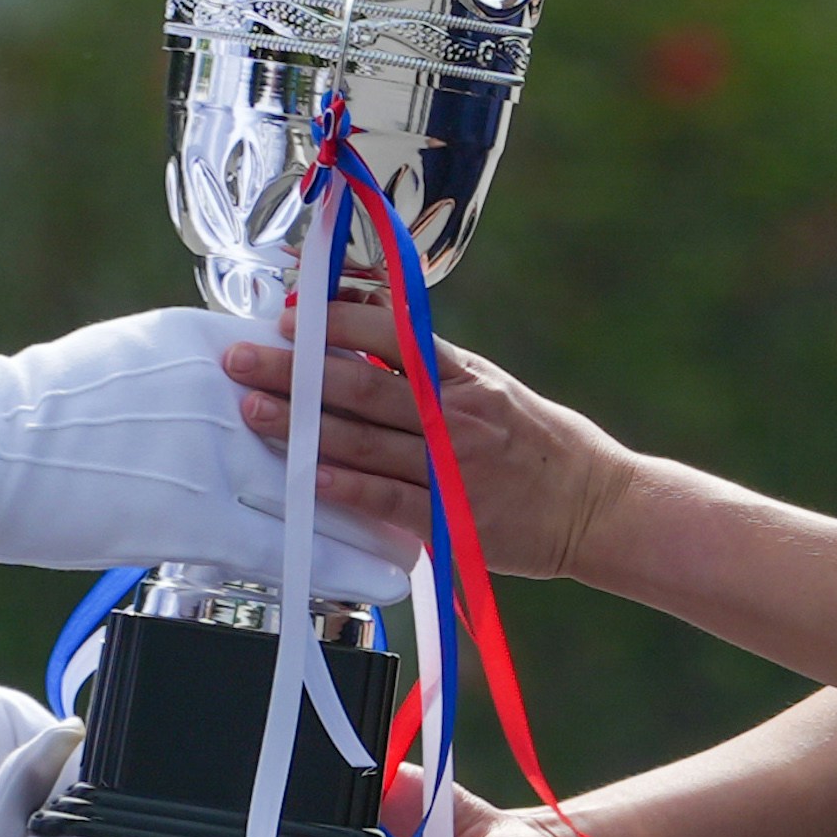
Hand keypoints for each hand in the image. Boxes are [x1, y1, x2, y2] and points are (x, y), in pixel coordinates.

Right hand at [0, 307, 415, 601]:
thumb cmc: (35, 409)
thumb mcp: (129, 359)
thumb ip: (193, 366)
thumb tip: (238, 372)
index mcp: (202, 340)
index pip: (309, 359)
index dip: (364, 390)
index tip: (406, 409)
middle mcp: (219, 386)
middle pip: (330, 422)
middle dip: (391, 453)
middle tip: (445, 474)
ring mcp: (207, 452)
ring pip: (322, 485)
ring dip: (384, 513)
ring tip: (433, 531)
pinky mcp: (187, 514)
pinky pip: (286, 543)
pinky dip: (343, 562)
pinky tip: (386, 580)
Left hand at [221, 327, 634, 583]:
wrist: (596, 506)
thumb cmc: (535, 441)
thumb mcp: (488, 386)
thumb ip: (429, 363)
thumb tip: (364, 319)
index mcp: (463, 376)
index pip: (393, 336)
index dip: (337, 324)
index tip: (289, 318)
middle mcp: (454, 416)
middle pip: (362, 387)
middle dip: (295, 373)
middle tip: (240, 362)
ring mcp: (453, 468)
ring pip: (366, 441)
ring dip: (303, 427)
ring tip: (253, 412)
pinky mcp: (452, 519)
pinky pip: (390, 499)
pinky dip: (347, 487)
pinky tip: (307, 476)